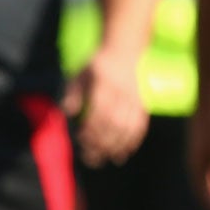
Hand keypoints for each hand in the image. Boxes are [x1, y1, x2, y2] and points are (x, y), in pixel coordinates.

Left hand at [66, 47, 146, 166]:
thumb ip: (73, 93)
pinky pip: (141, 124)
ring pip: (128, 126)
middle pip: (114, 123)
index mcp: (105, 85)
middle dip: (103, 143)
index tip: (81, 139)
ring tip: (108, 158)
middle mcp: (122, 93)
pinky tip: (126, 151)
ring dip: (118, 145)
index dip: (91, 129)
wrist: (124, 50)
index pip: (99, 113)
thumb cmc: (97, 64)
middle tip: (91, 158)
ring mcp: (134, 98)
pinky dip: (134, 139)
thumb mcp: (80, 74)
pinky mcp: (142, 102)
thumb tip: (67, 113)